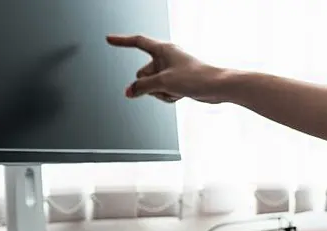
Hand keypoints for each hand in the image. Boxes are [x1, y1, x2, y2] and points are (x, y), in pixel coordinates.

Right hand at [106, 34, 225, 102]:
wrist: (217, 87)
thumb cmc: (196, 77)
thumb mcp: (163, 83)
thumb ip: (142, 87)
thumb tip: (128, 91)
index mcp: (163, 49)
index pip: (137, 42)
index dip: (122, 41)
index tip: (109, 39)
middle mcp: (166, 58)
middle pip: (142, 73)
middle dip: (148, 85)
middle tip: (163, 86)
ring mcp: (171, 70)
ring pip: (151, 85)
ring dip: (159, 92)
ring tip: (176, 90)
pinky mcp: (176, 81)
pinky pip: (161, 91)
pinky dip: (167, 96)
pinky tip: (179, 95)